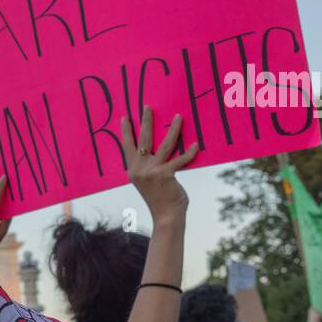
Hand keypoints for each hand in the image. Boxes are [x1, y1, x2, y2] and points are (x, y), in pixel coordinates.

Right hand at [120, 107, 197, 223]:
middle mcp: (139, 168)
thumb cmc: (159, 198)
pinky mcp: (166, 175)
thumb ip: (148, 167)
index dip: (126, 131)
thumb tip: (157, 150)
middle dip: (146, 121)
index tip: (126, 117)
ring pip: (164, 145)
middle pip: (143, 139)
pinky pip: (180, 159)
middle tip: (148, 106)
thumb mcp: (147, 182)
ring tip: (178, 116)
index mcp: (133, 169)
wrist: (165, 216)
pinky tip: (195, 144)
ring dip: (173, 129)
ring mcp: (152, 171)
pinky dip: (189, 152)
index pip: (127, 146)